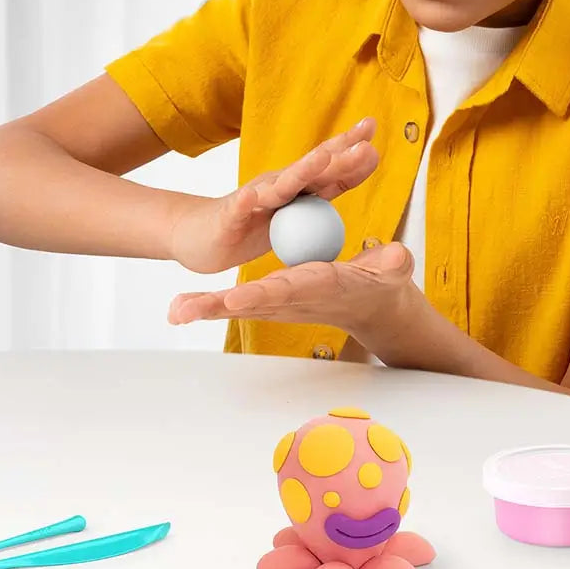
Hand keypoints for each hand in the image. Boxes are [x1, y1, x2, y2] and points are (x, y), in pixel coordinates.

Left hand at [167, 241, 417, 347]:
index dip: (263, 293)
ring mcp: (282, 302)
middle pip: (251, 303)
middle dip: (219, 307)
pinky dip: (210, 305)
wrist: (373, 306)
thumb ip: (393, 264)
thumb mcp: (395, 270)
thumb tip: (395, 258)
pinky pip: (238, 304)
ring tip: (174, 311)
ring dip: (206, 308)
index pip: (289, 289)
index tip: (237, 297)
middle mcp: (296, 298)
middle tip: (187, 310)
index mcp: (322, 286)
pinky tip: (181, 307)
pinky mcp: (274, 299)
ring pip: (238, 306)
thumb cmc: (385, 283)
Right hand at [168, 118, 378, 274]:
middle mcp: (277, 184)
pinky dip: (246, 204)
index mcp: (297, 184)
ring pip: (280, 185)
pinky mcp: (231, 218)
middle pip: (311, 167)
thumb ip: (331, 183)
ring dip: (301, 171)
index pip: (327, 162)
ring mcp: (254, 199)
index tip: (372, 125)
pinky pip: (239, 210)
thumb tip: (368, 157)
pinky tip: (253, 198)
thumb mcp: (300, 204)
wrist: (202, 235)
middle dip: (338, 154)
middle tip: (365, 141)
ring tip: (321, 160)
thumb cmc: (255, 220)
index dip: (349, 145)